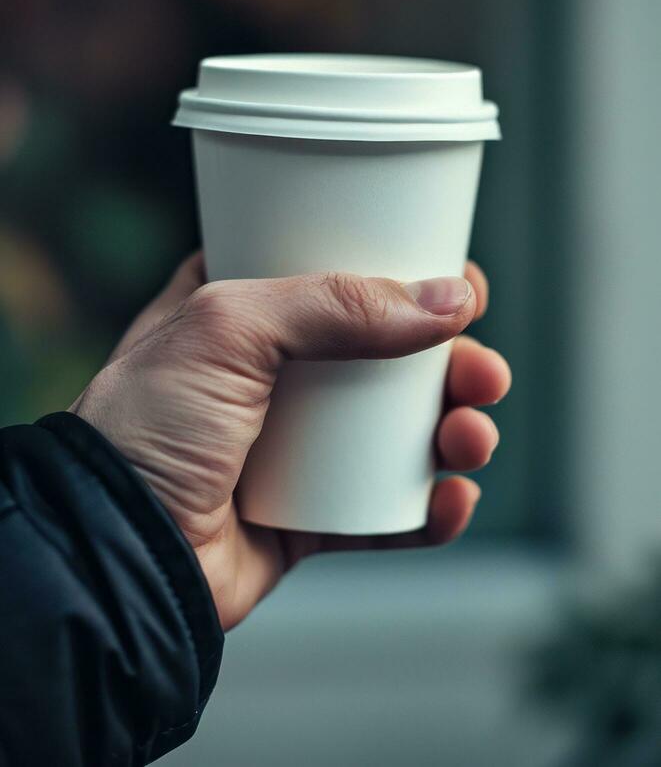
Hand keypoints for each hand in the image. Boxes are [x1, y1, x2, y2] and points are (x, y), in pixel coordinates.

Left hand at [71, 253, 510, 629]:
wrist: (112, 554)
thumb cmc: (145, 425)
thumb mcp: (228, 326)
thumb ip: (336, 303)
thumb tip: (450, 299)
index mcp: (246, 313)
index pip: (342, 276)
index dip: (410, 276)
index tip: (462, 285)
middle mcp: (275, 376)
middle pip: (391, 357)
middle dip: (455, 364)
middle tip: (485, 373)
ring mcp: (296, 449)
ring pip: (402, 432)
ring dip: (456, 431)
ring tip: (471, 440)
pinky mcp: (309, 518)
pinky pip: (387, 509)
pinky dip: (429, 507)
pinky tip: (452, 500)